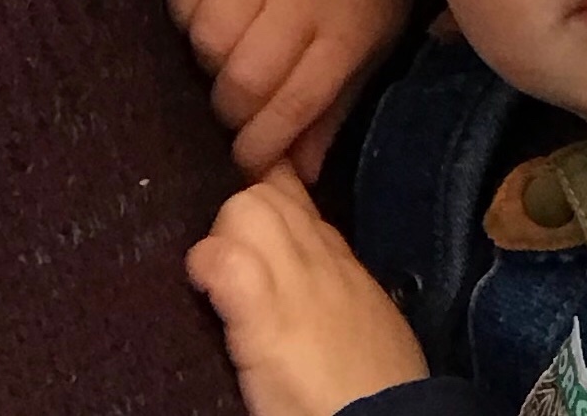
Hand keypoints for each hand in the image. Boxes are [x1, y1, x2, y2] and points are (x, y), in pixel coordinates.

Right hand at [171, 0, 425, 179]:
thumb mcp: (370, 49)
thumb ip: (331, 111)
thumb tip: (298, 177)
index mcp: (346, 29)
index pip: (292, 105)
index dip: (260, 146)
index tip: (246, 160)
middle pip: (240, 78)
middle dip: (231, 109)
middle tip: (237, 106)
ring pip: (205, 37)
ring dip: (208, 60)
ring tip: (228, 54)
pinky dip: (188, 11)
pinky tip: (212, 11)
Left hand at [188, 163, 427, 415]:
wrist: (382, 415)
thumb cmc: (373, 376)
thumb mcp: (363, 313)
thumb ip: (336, 283)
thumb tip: (314, 271)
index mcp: (339, 259)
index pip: (296, 199)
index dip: (266, 200)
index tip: (249, 227)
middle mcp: (319, 255)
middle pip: (264, 193)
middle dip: (236, 217)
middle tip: (227, 264)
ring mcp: (293, 278)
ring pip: (246, 208)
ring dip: (220, 236)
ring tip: (215, 280)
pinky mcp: (265, 311)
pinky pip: (226, 261)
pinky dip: (206, 265)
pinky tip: (205, 287)